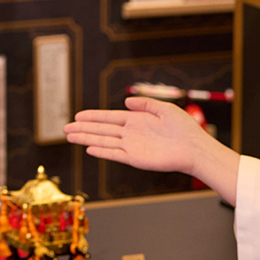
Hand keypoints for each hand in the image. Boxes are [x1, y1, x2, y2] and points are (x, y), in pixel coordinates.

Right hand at [64, 98, 241, 202]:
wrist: (194, 148)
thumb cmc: (183, 128)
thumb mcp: (165, 109)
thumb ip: (145, 104)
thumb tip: (125, 101)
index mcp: (136, 120)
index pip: (109, 117)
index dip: (93, 116)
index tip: (78, 115)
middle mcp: (131, 133)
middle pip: (101, 129)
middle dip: (83, 128)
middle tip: (65, 128)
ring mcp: (132, 146)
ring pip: (103, 141)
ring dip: (86, 139)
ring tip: (70, 137)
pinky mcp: (135, 158)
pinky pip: (114, 153)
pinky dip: (102, 151)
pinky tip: (89, 148)